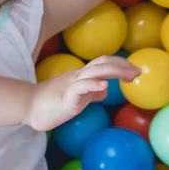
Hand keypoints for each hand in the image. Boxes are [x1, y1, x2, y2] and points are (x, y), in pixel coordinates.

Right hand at [25, 56, 141, 131]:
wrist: (29, 107)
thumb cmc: (52, 103)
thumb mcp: (77, 96)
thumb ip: (91, 93)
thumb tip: (105, 90)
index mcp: (81, 75)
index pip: (103, 62)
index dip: (120, 64)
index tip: (135, 71)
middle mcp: (78, 76)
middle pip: (102, 63)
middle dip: (122, 66)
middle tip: (138, 73)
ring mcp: (72, 85)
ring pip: (94, 71)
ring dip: (114, 71)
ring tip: (129, 76)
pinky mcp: (66, 98)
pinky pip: (81, 88)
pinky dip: (93, 85)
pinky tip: (104, 86)